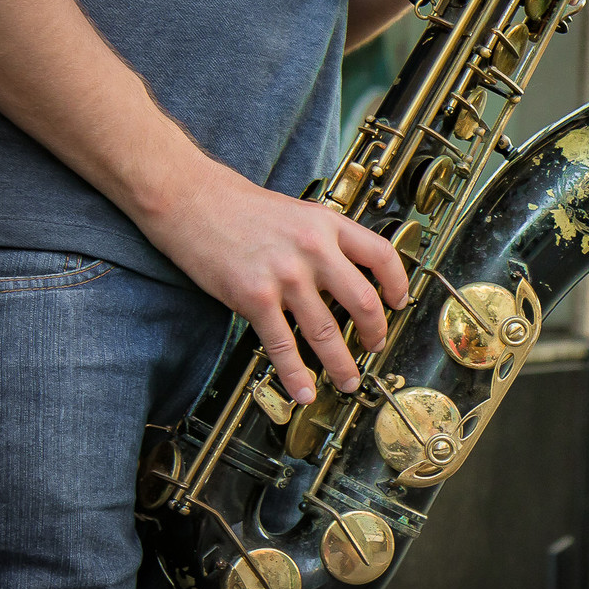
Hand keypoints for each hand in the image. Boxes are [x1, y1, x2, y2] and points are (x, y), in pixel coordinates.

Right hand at [141, 160, 409, 404]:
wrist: (190, 198)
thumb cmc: (240, 206)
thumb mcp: (298, 212)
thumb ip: (325, 240)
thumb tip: (349, 274)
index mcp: (328, 225)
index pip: (381, 256)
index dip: (398, 284)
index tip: (398, 303)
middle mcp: (313, 249)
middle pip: (363, 301)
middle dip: (375, 333)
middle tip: (375, 347)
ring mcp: (285, 274)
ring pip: (326, 331)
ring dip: (341, 364)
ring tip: (348, 381)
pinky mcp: (254, 297)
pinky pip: (283, 344)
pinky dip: (295, 374)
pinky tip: (303, 390)